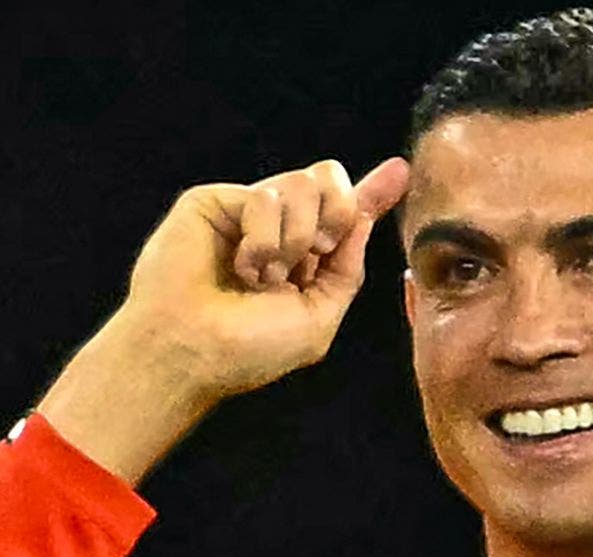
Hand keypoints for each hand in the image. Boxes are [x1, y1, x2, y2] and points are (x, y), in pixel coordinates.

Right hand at [117, 155, 412, 399]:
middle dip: (337, 216)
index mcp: (303, 262)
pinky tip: (239, 266)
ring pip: (303, 183)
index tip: (400, 170)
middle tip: (312, 255)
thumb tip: (365, 216)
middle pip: (331, 184)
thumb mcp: (318, 318)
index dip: (371, 194)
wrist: (192, 350)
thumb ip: (347, 267)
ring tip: (262, 276)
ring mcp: (245, 214)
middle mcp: (276, 232)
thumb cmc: (248, 349)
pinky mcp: (215, 201)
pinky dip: (262, 239)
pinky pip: (265, 195)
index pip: (343, 218)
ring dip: (294, 240)